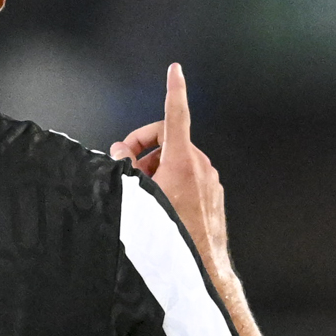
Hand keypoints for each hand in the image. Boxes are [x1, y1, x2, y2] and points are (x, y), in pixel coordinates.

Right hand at [109, 63, 229, 277]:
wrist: (200, 266)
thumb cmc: (169, 233)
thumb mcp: (140, 196)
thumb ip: (127, 167)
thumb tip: (122, 153)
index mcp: (182, 161)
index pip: (176, 115)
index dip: (174, 89)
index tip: (175, 70)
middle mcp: (199, 165)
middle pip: (167, 137)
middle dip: (143, 147)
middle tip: (125, 166)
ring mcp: (209, 179)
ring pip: (176, 158)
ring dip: (156, 166)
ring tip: (144, 192)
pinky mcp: (213, 192)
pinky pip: (188, 175)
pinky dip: (171, 179)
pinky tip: (162, 202)